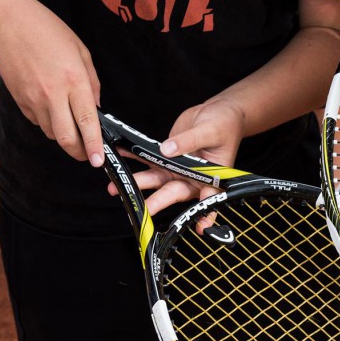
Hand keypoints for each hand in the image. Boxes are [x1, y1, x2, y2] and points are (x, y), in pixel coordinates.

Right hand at [0, 0, 102, 165]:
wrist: (5, 22)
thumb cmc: (47, 31)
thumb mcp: (81, 52)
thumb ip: (92, 83)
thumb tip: (97, 109)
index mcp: (73, 81)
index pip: (87, 122)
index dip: (94, 146)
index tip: (99, 161)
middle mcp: (53, 94)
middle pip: (67, 139)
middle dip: (80, 152)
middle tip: (89, 155)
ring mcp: (33, 99)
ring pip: (53, 133)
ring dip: (65, 136)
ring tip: (73, 124)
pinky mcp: (19, 101)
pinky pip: (39, 122)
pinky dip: (50, 122)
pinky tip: (53, 108)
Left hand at [112, 98, 246, 215]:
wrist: (218, 112)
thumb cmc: (224, 124)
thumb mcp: (210, 131)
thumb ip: (189, 141)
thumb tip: (167, 150)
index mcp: (211, 176)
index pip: (208, 199)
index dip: (205, 215)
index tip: (200, 228)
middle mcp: (193, 177)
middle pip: (174, 192)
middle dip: (157, 202)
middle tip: (142, 209)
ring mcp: (178, 168)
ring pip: (157, 180)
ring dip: (138, 183)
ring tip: (115, 188)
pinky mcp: (167, 156)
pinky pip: (148, 159)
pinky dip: (134, 157)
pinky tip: (121, 154)